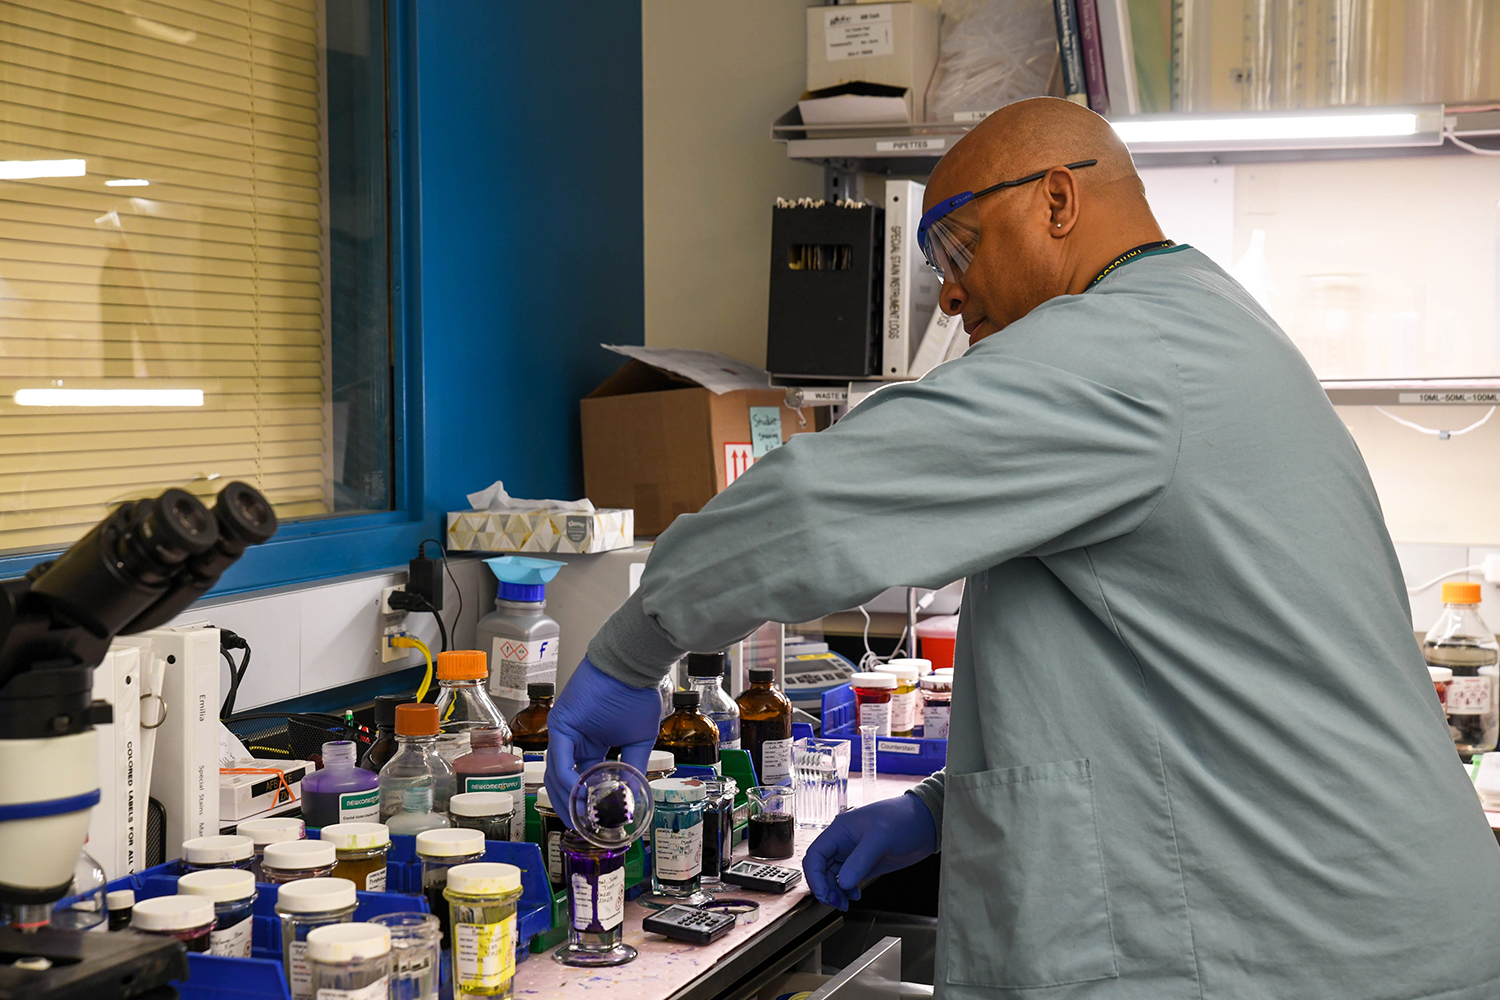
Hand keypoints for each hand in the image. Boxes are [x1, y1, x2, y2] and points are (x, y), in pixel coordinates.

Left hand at [545, 656, 662, 827]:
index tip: (595, 821)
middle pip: (563, 781)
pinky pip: (559, 759)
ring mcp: (564, 733)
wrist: (633, 668)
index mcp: (590, 743)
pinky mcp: (560, 725)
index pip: (581, 779)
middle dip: (571, 807)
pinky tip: (579, 795)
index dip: (586, 802)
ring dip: (568, 799)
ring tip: (582, 817)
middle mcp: (573, 740)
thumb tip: (633, 796)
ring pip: (557, 775)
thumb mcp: (639, 740)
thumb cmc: (637, 694)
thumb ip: (632, 767)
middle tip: (582, 827)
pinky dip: (567, 780)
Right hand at [802, 793, 936, 909]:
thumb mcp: (881, 837)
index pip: (815, 855)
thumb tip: (844, 883)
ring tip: (845, 903)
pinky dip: (846, 891)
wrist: (925, 823)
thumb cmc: (903, 818)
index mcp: (839, 830)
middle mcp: (842, 842)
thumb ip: (860, 860)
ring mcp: (853, 854)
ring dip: (834, 892)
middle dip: (824, 887)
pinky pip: (846, 880)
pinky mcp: (865, 864)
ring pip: (831, 876)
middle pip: (820, 868)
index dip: (814, 876)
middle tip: (837, 902)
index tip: (824, 894)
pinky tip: (855, 896)